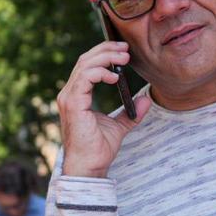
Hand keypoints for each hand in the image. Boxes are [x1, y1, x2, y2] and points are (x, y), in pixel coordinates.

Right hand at [58, 41, 150, 176]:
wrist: (90, 166)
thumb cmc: (99, 148)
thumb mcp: (120, 125)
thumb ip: (131, 111)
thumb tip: (146, 98)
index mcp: (77, 95)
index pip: (87, 65)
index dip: (105, 54)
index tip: (124, 51)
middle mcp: (70, 94)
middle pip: (85, 60)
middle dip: (106, 50)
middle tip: (126, 49)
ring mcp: (69, 98)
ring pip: (85, 65)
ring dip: (106, 57)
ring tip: (124, 58)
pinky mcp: (73, 104)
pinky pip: (84, 78)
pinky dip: (100, 72)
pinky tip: (115, 77)